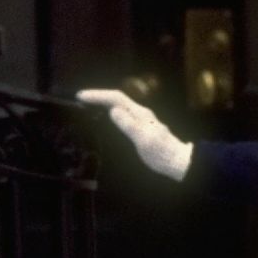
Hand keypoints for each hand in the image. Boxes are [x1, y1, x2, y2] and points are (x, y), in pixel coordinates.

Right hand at [76, 88, 191, 179]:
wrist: (178, 162)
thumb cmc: (161, 152)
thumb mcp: (143, 140)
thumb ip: (129, 125)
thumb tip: (113, 110)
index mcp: (139, 114)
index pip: (116, 98)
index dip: (98, 95)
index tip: (81, 96)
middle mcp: (140, 113)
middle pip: (116, 99)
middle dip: (98, 96)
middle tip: (80, 99)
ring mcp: (141, 120)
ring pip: (119, 105)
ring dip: (103, 103)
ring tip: (87, 105)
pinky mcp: (141, 128)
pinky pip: (122, 115)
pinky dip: (110, 112)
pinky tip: (105, 118)